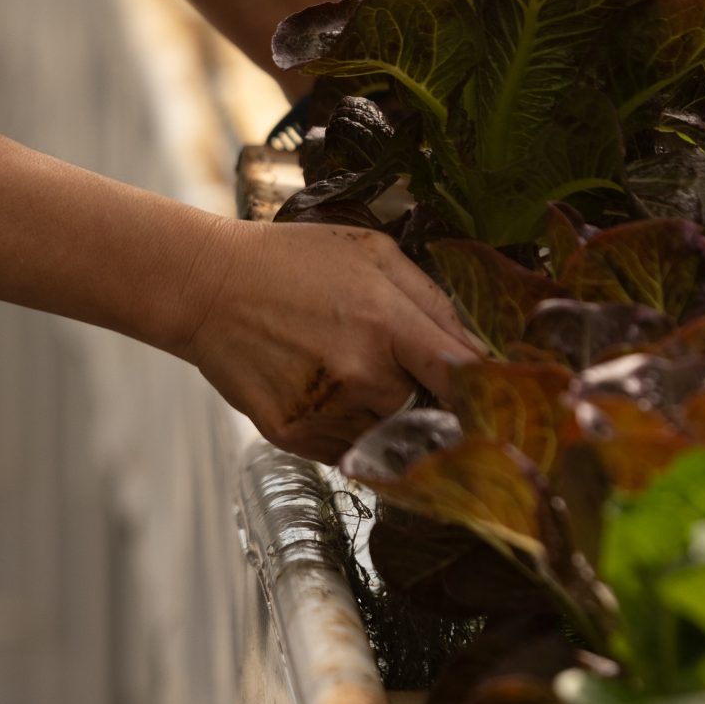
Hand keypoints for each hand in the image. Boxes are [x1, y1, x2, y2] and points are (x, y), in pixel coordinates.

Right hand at [169, 219, 482, 461]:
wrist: (207, 288)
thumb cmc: (292, 262)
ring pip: (389, 437)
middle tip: (398, 369)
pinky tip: (323, 390)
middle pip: (429, 413)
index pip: (462, 376)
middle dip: (426, 398)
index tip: (497, 400)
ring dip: (386, 416)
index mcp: (386, 320)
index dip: (486, 393)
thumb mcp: (371, 252)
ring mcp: (326, 411)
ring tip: (349, 372)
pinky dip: (348, 429)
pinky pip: (348, 451)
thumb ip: (431, 298)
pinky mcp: (295, 437)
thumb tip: (475, 349)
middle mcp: (361, 374)